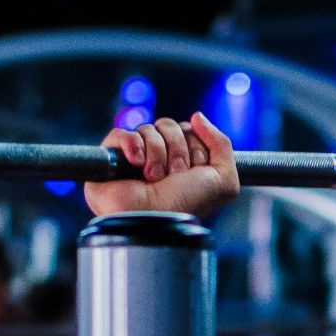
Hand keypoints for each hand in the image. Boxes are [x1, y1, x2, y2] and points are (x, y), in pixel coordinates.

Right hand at [84, 111, 240, 218]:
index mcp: (184, 164)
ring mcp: (134, 159)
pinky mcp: (111, 159)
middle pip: (170, 126)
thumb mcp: (224, 180)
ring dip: (157, 153)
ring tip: (154, 178)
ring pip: (148, 128)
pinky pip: (122, 133)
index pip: (190, 130)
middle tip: (175, 175)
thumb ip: (223, 145)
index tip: (194, 172)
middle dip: (178, 150)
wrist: (154, 218)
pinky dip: (132, 145)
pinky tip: (136, 164)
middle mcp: (160, 160)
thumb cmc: (187, 204)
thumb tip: (197, 117)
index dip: (196, 148)